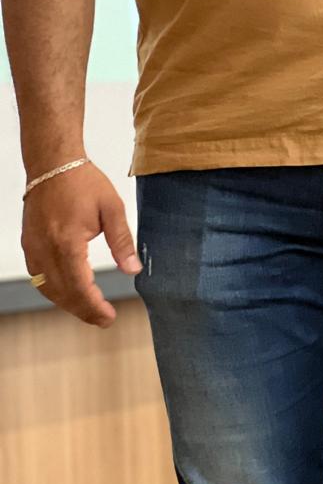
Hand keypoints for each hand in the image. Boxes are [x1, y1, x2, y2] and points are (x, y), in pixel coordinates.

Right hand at [22, 163, 141, 326]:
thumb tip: (133, 269)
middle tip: (103, 319)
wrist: (53, 165)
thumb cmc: (84, 182)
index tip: (109, 317)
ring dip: (68, 304)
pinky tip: (69, 292)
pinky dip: (54, 290)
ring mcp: (34, 249)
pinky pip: (39, 278)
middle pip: (63, 294)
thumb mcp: (112, 208)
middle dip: (84, 311)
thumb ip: (122, 241)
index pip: (80, 287)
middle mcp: (46, 250)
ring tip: (90, 309)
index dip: (94, 307)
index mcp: (68, 242)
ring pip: (48, 290)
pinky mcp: (28, 245)